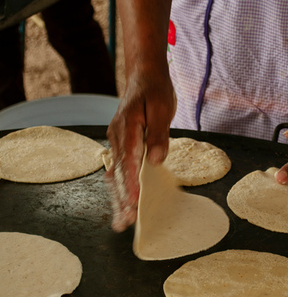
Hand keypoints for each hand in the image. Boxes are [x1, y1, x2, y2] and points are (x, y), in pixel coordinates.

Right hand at [106, 72, 175, 231]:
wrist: (145, 75)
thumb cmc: (155, 90)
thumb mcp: (162, 108)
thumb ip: (159, 135)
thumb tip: (156, 159)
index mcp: (127, 127)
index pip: (128, 161)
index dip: (130, 184)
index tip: (133, 202)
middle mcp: (117, 136)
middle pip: (118, 173)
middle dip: (122, 199)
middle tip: (124, 222)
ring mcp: (116, 140)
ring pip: (116, 174)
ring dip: (118, 197)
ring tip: (120, 221)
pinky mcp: (121, 143)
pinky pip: (118, 168)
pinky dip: (119, 186)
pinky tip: (121, 203)